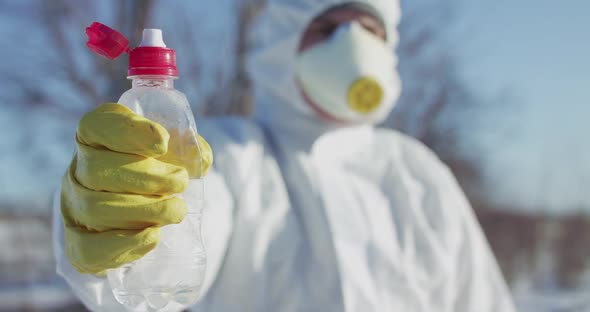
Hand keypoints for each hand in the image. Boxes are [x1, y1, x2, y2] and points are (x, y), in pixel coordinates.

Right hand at [61, 103, 211, 273]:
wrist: (139, 207)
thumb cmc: (157, 169)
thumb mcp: (171, 149)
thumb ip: (187, 149)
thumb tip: (201, 159)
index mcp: (96, 137)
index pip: (97, 126)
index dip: (129, 133)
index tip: (163, 143)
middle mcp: (78, 169)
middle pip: (96, 171)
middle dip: (147, 179)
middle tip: (180, 183)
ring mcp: (73, 207)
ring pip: (95, 209)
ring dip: (144, 211)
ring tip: (176, 210)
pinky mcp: (78, 242)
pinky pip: (86, 249)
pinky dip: (122, 246)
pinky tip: (152, 237)